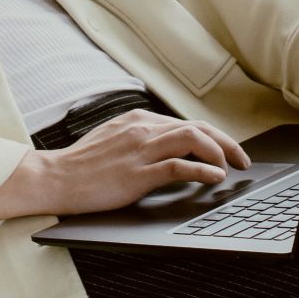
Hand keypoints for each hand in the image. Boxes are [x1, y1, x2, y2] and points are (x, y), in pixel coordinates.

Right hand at [40, 110, 252, 216]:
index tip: (227, 150)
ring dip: (220, 152)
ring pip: (193, 139)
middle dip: (227, 142)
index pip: (187, 123)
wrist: (55, 178)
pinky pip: (179, 166)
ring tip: (231, 168)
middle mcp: (143, 129)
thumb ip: (139, 136)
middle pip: (198, 127)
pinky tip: (215, 178)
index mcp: (138, 119)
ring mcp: (140, 150)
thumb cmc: (82, 164)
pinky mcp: (137, 173)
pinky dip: (203, 170)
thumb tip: (166, 144)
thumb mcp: (113, 138)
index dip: (214, 136)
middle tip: (243, 159)